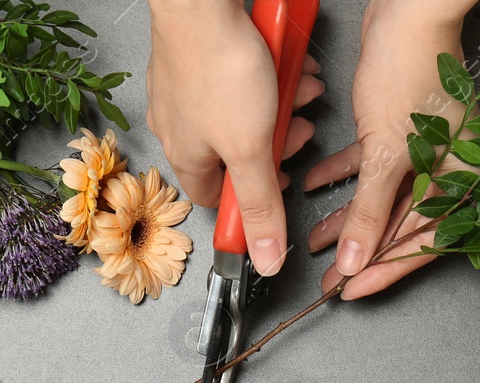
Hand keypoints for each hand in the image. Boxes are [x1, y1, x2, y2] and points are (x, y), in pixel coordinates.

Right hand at [146, 0, 323, 275]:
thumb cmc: (217, 66)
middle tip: (295, 130)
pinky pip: (241, 77)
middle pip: (239, 154)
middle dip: (278, 143)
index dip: (253, 200)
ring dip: (281, 106)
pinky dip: (270, 74)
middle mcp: (180, 126)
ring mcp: (188, 87)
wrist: (202, 1)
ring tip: (299, 91)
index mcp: (186, 157)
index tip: (278, 189)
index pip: (218, 199)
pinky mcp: (200, 55)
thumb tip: (264, 259)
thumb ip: (260, 206)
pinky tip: (285, 64)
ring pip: (246, 113)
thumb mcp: (251, 150)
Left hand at [304, 0, 476, 297]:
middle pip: (403, 225)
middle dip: (361, 248)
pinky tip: (317, 185)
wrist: (408, 10)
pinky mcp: (403, 128)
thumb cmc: (412, 70)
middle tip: (330, 275)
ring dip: (348, 215)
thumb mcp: (387, 154)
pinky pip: (375, 165)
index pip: (424, 243)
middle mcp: (452, 170)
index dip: (384, 271)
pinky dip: (347, 176)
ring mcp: (428, 149)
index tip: (350, 290)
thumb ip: (369, 213)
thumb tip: (354, 260)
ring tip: (316, 236)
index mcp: (464, 183)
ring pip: (384, 197)